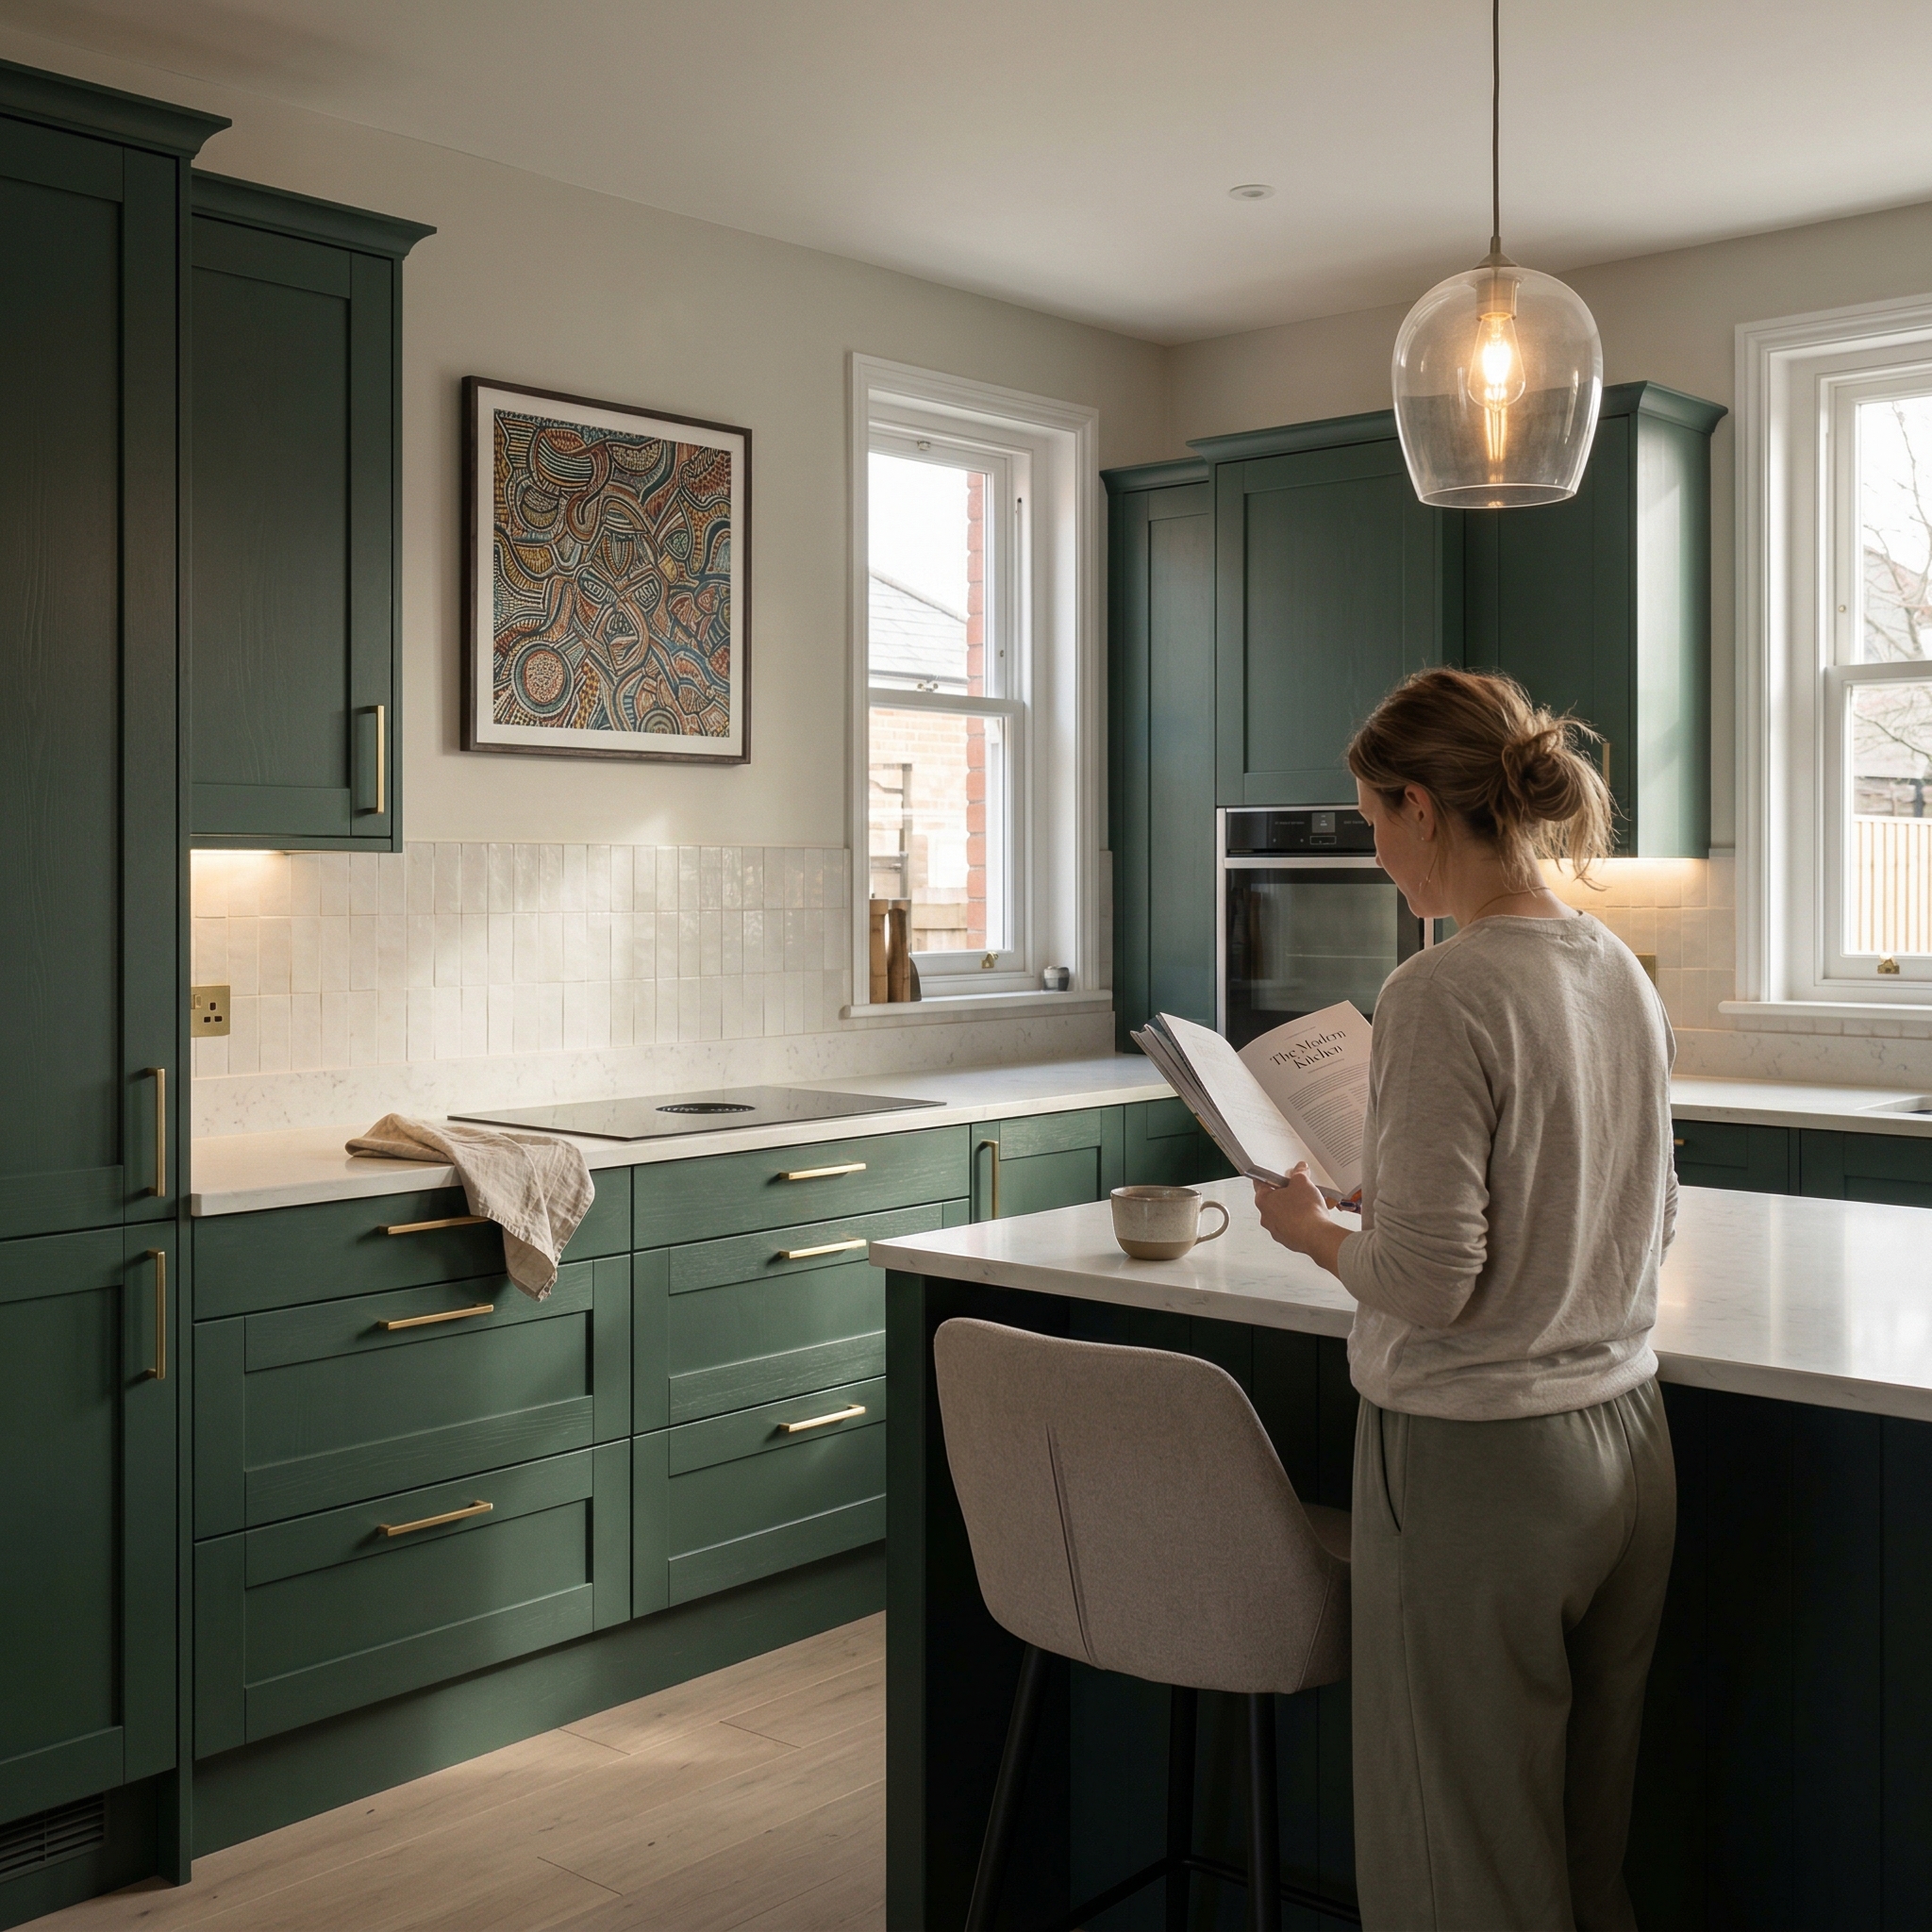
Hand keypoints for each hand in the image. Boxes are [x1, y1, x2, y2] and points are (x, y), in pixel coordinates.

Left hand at [1253, 1164, 1350, 1279]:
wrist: (1317, 1236)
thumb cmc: (1304, 1212)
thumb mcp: (1302, 1182)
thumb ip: (1299, 1172)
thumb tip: (1300, 1169)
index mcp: (1263, 1201)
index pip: (1260, 1183)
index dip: (1270, 1176)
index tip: (1276, 1174)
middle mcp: (1266, 1217)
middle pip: (1274, 1199)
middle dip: (1287, 1192)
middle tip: (1298, 1187)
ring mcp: (1277, 1231)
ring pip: (1284, 1214)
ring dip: (1295, 1207)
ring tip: (1310, 1201)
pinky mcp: (1289, 1240)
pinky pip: (1294, 1226)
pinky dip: (1302, 1221)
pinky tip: (1313, 1215)